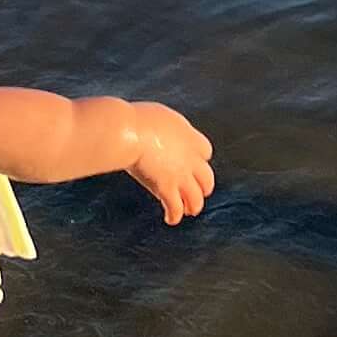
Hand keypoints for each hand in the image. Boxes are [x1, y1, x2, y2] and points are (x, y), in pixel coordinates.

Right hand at [122, 103, 214, 223]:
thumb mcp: (158, 118)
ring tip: (189, 210)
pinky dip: (174, 215)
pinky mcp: (167, 188)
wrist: (128, 132)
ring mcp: (180, 174)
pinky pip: (176, 208)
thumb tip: (156, 133)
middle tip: (199, 192)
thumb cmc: (134, 120)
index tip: (192, 164)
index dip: (199, 159)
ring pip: (197, 198)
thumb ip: (164, 130)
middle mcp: (190, 157)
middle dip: (203, 187)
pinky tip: (170, 219)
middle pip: (207, 178)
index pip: (205, 151)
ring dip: (194, 206)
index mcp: (188, 135)